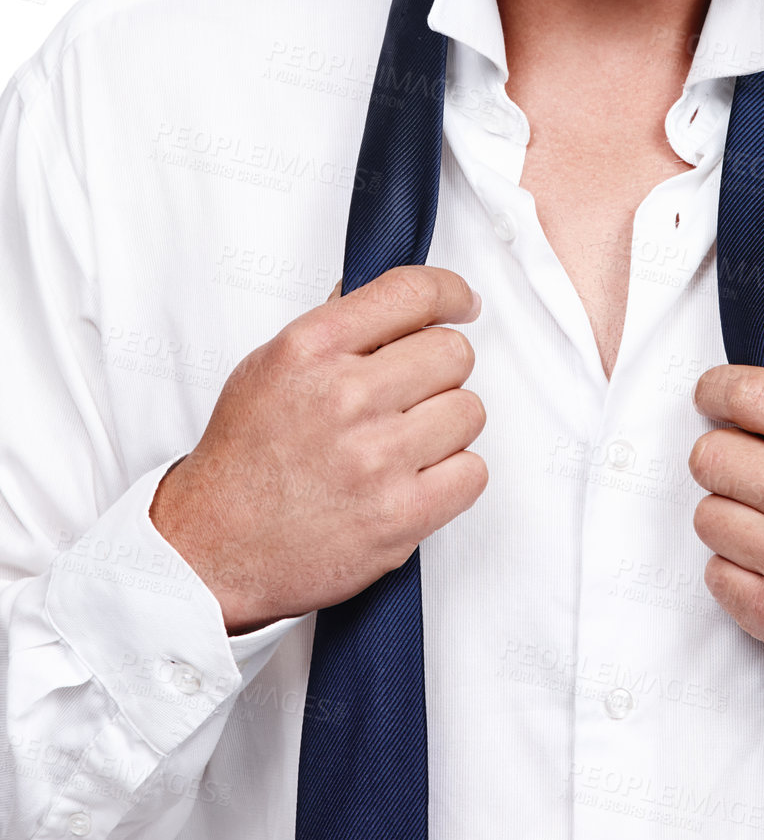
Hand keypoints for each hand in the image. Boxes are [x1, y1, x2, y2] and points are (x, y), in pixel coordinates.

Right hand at [150, 266, 486, 633]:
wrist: (213, 547)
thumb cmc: (242, 457)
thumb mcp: (269, 364)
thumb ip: (332, 325)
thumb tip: (380, 295)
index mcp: (311, 349)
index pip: (412, 293)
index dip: (451, 292)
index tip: (462, 305)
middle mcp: (344, 397)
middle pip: (453, 353)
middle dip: (439, 370)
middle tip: (414, 392)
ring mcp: (375, 458)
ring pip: (469, 411)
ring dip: (447, 424)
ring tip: (407, 441)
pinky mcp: (398, 516)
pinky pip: (473, 472)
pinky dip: (454, 475)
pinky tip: (418, 477)